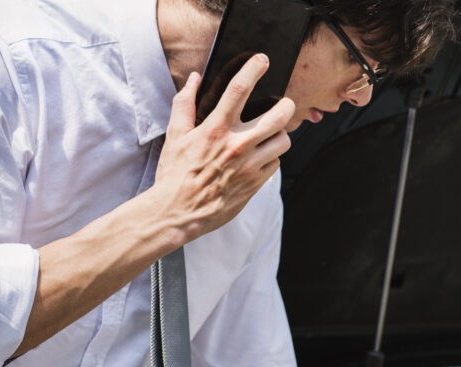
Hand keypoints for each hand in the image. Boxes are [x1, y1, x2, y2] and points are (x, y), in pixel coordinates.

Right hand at [145, 53, 293, 245]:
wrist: (177, 212)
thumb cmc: (174, 174)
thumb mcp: (175, 135)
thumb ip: (184, 103)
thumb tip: (193, 79)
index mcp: (216, 129)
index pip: (239, 89)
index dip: (253, 69)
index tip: (262, 60)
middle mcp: (237, 145)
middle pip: (279, 115)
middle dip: (286, 105)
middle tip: (283, 104)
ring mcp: (249, 166)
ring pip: (284, 141)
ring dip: (280, 134)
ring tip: (270, 134)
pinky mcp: (255, 184)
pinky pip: (276, 164)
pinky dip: (271, 158)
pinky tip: (259, 158)